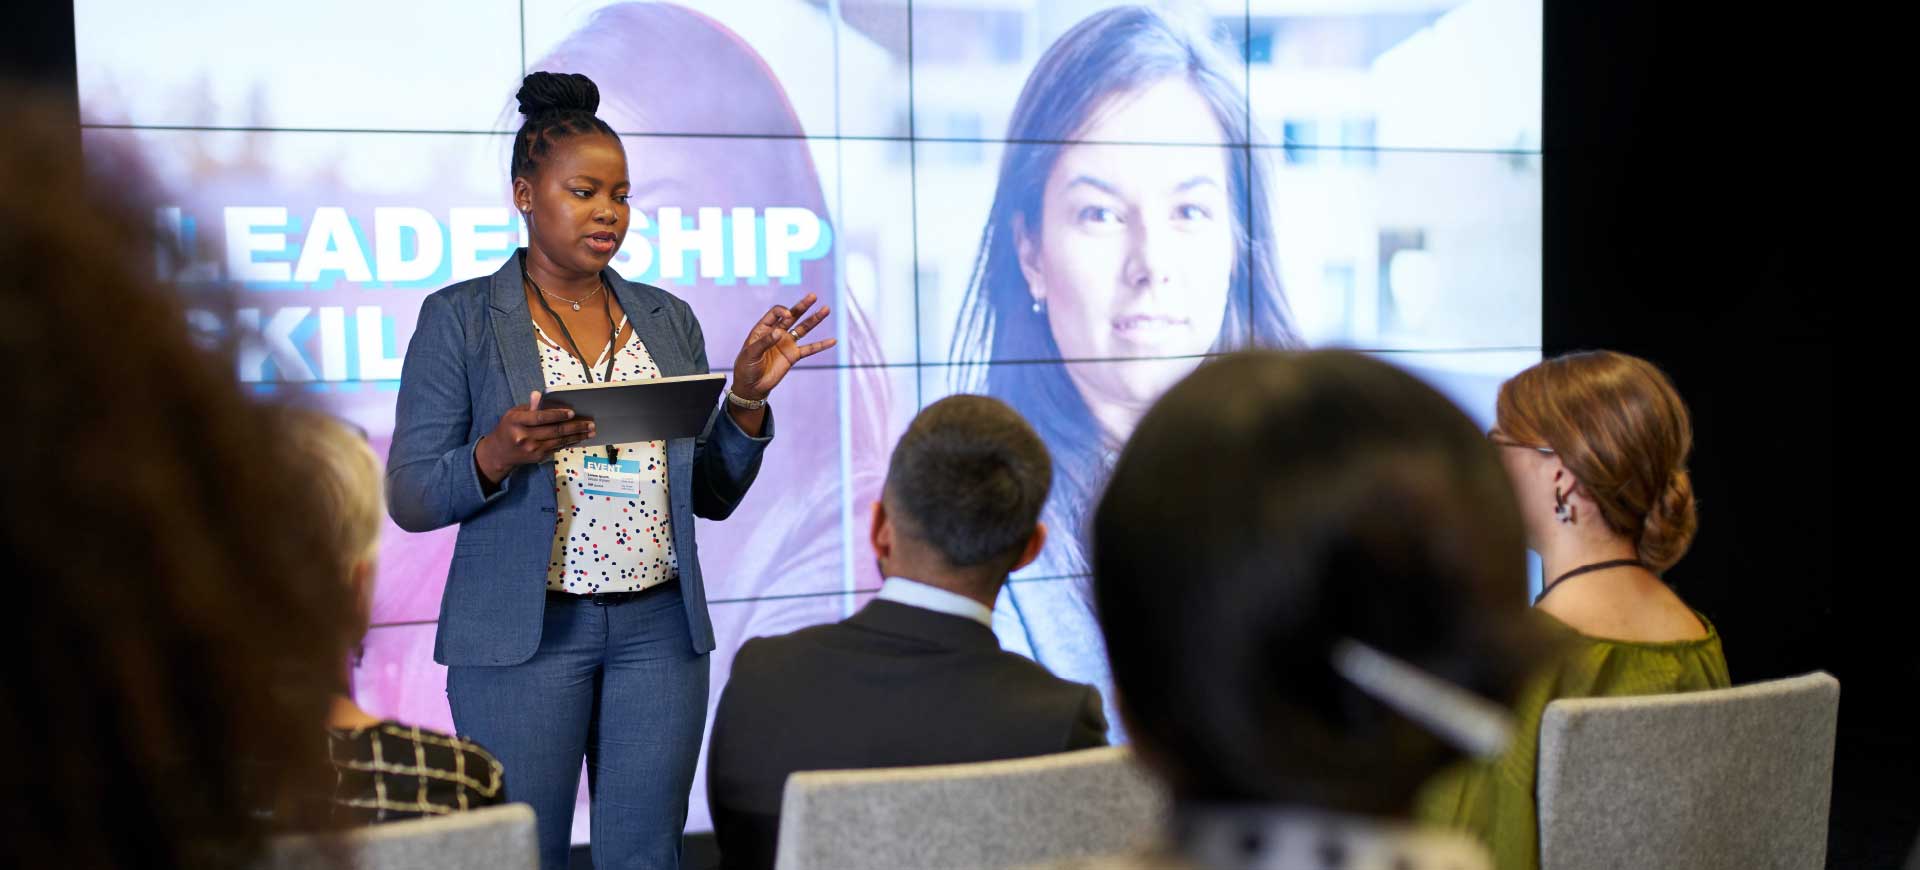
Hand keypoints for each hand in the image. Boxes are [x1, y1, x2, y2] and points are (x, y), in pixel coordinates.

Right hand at [475, 391, 594, 483]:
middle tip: (590, 423)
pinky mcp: (539, 457)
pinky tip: (580, 437)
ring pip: (559, 440)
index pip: (540, 417)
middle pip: (554, 430)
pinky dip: (570, 442)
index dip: (557, 415)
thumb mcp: (514, 413)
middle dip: (575, 426)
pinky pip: (558, 447)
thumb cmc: (509, 428)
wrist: (499, 453)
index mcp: (516, 421)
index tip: (572, 412)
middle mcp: (524, 436)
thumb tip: (540, 394)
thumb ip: (530, 406)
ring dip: (578, 435)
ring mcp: (532, 449)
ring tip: (591, 431)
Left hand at [731, 293, 835, 400]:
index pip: (776, 313)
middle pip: (793, 316)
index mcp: (764, 328)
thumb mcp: (751, 353)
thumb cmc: (746, 366)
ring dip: (814, 319)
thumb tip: (779, 332)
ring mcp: (786, 344)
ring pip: (803, 329)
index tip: (787, 316)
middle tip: (813, 296)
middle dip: (803, 306)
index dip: (783, 312)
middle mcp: (777, 333)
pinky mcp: (793, 356)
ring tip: (826, 309)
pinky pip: (810, 349)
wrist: (751, 385)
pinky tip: (832, 341)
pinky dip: (821, 345)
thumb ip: (765, 342)